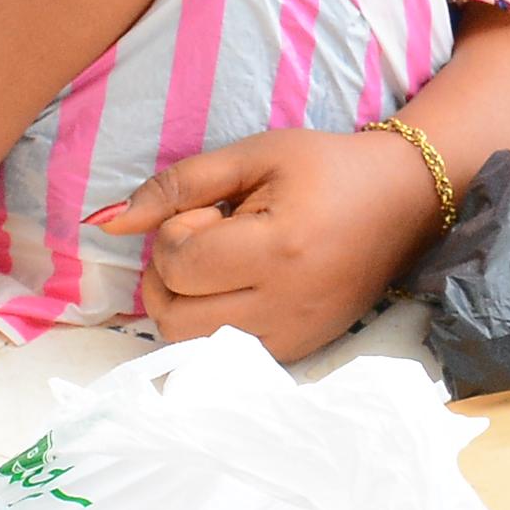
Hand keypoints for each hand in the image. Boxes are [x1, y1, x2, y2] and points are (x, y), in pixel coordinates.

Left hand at [96, 123, 442, 360]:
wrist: (401, 201)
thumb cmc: (325, 168)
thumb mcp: (252, 155)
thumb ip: (176, 184)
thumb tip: (107, 221)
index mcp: (277, 248)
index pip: (180, 265)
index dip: (174, 233)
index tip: (209, 212)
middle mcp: (286, 304)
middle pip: (174, 318)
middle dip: (166, 277)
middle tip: (200, 242)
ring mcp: (294, 335)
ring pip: (192, 345)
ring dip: (185, 305)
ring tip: (217, 266)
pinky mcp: (299, 351)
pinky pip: (225, 354)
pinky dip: (213, 325)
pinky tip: (236, 289)